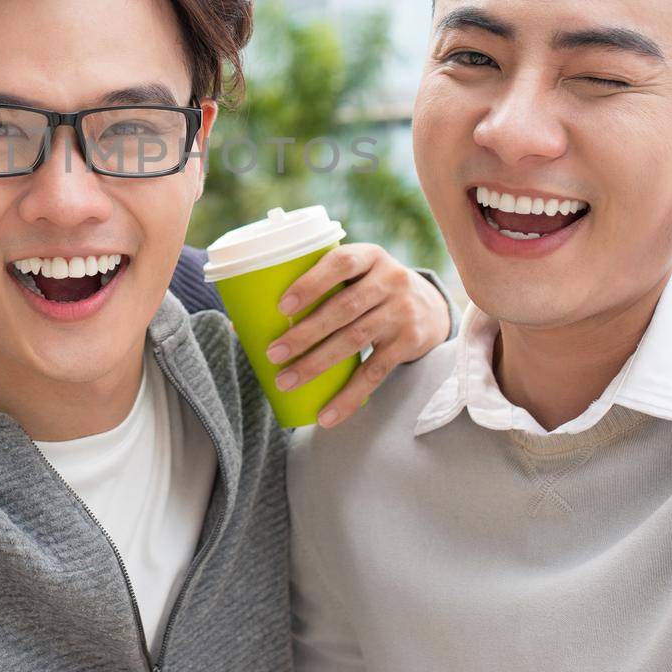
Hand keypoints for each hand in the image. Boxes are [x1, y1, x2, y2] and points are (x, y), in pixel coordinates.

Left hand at [262, 243, 448, 428]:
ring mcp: (402, 312)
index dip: (311, 283)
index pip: (340, 263)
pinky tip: (327, 415)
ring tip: (286, 380)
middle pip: (345, 308)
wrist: (430, 307)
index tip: (282, 306)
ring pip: (355, 340)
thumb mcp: (354, 276)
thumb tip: (241, 323)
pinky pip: (375, 373)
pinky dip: (349, 397)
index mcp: (369, 256)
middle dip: (306, 333)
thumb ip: (313, 288)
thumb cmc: (369, 289)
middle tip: (274, 354)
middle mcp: (390, 280)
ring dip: (317, 364)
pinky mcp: (409, 343)